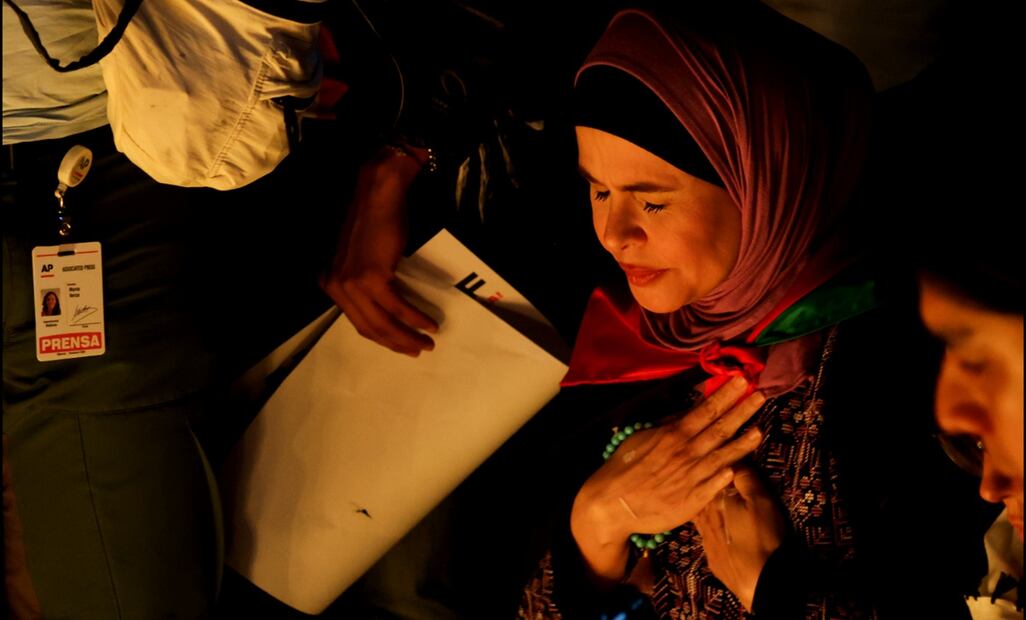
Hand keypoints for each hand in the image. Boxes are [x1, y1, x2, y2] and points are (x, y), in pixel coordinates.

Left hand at [321, 146, 438, 355]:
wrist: (377, 194)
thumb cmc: (373, 219)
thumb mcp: (359, 257)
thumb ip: (364, 281)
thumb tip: (385, 305)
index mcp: (329, 283)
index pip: (357, 321)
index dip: (381, 337)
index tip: (401, 344)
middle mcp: (335, 286)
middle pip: (369, 327)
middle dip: (396, 343)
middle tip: (417, 350)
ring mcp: (351, 283)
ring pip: (382, 322)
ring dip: (407, 337)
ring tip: (427, 343)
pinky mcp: (371, 278)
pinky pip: (396, 307)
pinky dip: (415, 319)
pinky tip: (429, 325)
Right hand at [570, 376, 765, 585]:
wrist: (613, 505)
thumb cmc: (623, 467)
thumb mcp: (641, 438)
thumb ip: (666, 424)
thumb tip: (686, 411)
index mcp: (673, 435)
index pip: (705, 410)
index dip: (725, 395)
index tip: (742, 381)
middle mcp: (687, 453)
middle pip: (721, 429)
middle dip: (742, 411)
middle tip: (761, 395)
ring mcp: (692, 477)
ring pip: (724, 456)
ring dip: (743, 442)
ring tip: (760, 429)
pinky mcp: (693, 500)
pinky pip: (714, 485)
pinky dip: (726, 475)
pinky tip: (740, 467)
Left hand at [694, 465, 786, 610]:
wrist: (760, 581)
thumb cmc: (763, 536)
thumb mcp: (761, 500)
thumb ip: (746, 478)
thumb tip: (734, 461)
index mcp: (712, 499)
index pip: (711, 476)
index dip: (719, 469)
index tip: (727, 465)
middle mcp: (702, 518)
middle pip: (702, 498)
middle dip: (710, 490)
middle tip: (725, 487)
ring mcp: (705, 540)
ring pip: (702, 518)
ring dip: (709, 511)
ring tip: (721, 508)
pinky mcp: (712, 558)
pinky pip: (709, 538)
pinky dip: (714, 531)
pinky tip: (721, 532)